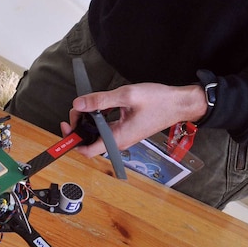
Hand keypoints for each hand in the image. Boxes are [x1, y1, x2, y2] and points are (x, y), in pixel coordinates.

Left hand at [59, 82, 207, 157]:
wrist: (181, 103)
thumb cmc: (160, 101)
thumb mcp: (127, 95)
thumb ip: (101, 100)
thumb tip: (79, 103)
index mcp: (119, 138)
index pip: (88, 151)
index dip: (72, 141)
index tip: (66, 126)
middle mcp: (120, 141)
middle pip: (89, 141)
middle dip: (78, 125)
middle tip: (78, 108)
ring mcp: (123, 136)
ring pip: (97, 133)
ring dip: (88, 120)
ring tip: (86, 105)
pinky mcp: (126, 129)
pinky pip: (106, 127)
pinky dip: (98, 117)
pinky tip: (99, 105)